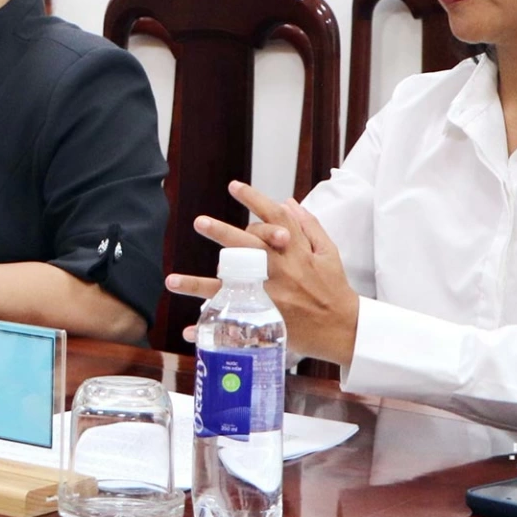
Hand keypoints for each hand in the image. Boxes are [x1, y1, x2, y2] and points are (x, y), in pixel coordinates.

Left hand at [167, 181, 359, 363]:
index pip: (274, 218)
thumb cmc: (335, 289)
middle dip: (221, 233)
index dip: (254, 199)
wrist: (344, 329)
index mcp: (295, 251)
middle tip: (199, 222)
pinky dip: (210, 327)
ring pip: (228, 288)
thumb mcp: (328, 252)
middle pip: (246, 247)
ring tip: (172, 280)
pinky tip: (189, 330)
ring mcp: (268, 296)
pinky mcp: (265, 319)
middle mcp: (279, 270)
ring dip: (197, 284)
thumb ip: (308, 226)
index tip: (234, 186)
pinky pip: (232, 323)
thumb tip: (287, 201)